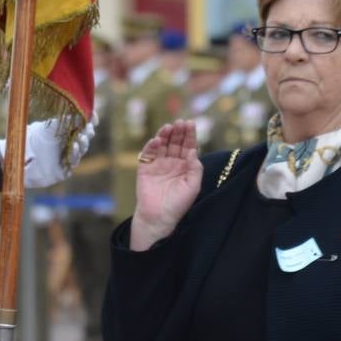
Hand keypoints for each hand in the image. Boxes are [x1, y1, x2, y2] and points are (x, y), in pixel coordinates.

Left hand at [0, 113, 97, 189]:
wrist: (18, 157)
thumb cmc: (31, 140)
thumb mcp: (49, 127)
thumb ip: (65, 121)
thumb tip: (81, 112)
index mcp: (65, 132)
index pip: (83, 125)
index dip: (89, 120)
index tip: (93, 115)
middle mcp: (68, 144)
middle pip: (86, 136)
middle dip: (88, 131)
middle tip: (88, 126)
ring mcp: (67, 157)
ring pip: (82, 149)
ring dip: (83, 141)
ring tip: (81, 136)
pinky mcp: (64, 170)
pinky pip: (74, 161)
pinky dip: (75, 153)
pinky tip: (74, 145)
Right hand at [130, 121, 201, 250]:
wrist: (159, 217)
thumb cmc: (178, 204)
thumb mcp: (193, 186)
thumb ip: (195, 168)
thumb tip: (193, 151)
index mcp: (185, 166)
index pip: (188, 146)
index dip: (189, 135)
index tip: (191, 123)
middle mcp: (172, 163)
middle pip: (175, 142)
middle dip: (178, 132)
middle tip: (180, 122)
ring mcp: (158, 165)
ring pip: (162, 145)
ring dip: (165, 135)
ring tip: (169, 127)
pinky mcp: (145, 168)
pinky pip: (148, 154)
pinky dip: (152, 146)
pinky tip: (158, 140)